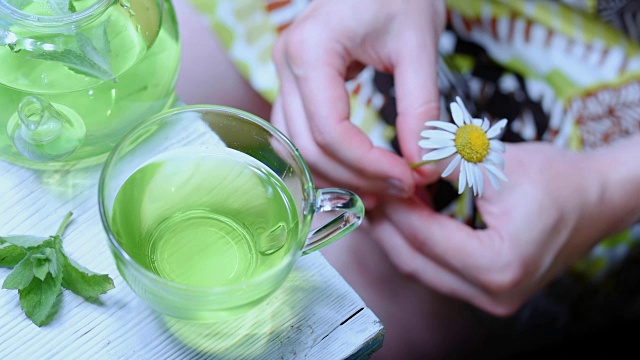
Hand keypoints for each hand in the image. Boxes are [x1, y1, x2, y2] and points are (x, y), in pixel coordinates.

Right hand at [271, 0, 445, 202]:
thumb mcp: (419, 46)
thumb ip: (420, 109)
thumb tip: (424, 167)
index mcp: (311, 51)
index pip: (331, 130)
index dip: (368, 165)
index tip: (407, 180)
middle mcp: (285, 64)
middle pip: (307, 146)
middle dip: (354, 177)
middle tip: (398, 191)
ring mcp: (284, 74)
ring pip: (296, 146)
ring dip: (336, 175)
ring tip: (378, 190)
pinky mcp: (294, 82)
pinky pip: (298, 133)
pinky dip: (325, 159)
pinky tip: (355, 172)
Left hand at [368, 141, 639, 314]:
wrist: (599, 197)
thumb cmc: (559, 179)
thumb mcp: (495, 162)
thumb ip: (443, 162)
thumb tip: (401, 161)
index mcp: (498, 266)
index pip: (423, 237)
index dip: (395, 206)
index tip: (374, 179)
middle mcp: (493, 294)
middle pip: (415, 261)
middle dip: (388, 225)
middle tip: (367, 192)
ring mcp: (492, 298)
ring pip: (423, 269)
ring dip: (400, 235)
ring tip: (382, 200)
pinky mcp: (490, 291)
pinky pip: (439, 269)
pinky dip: (420, 242)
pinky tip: (407, 215)